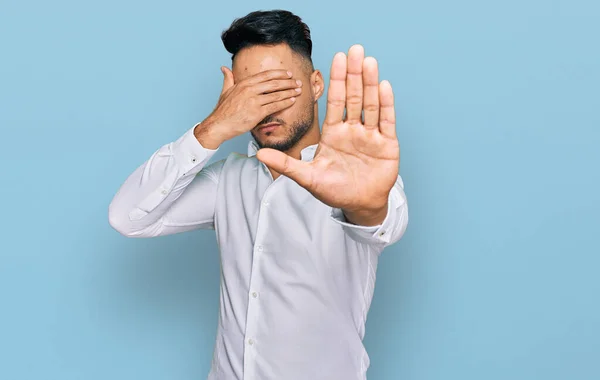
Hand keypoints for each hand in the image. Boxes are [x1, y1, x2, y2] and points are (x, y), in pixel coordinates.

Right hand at [195, 68, 302, 148]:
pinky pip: (275, 106)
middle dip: (288, 82)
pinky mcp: (257, 112)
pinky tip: (292, 101)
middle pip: (274, 83)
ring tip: (299, 91)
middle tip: (298, 82)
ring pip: (276, 94)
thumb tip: (224, 68)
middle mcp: (250, 90)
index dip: (279, 74)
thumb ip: (228, 78)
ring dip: (290, 92)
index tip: (289, 74)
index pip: (266, 75)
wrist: (219, 124)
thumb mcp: (225, 91)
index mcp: (244, 83)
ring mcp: (254, 101)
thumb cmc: (222, 110)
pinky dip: (285, 103)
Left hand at [256, 45, 399, 221]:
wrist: (359, 205)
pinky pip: (386, 121)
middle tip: (355, 49)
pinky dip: (385, 104)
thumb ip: (285, 164)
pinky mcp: (387, 144)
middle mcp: (353, 129)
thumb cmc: (334, 190)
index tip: (336, 58)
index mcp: (334, 133)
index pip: (335, 101)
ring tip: (368, 61)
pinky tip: (383, 86)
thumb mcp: (307, 177)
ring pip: (370, 104)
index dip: (336, 80)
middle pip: (353, 97)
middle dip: (353, 73)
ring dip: (369, 83)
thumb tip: (259, 155)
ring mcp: (371, 135)